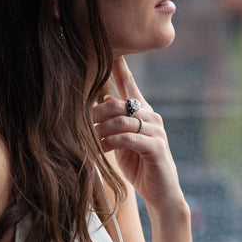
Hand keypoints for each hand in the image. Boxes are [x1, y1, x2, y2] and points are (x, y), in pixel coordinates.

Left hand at [92, 56, 183, 214]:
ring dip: (102, 129)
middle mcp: (152, 117)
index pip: (130, 85)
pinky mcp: (156, 147)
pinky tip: (102, 148)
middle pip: (120, 103)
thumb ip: (113, 123)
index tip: (110, 50)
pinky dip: (112, 142)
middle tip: (80, 121)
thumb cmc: (139, 167)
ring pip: (123, 120)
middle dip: (97, 112)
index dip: (120, 68)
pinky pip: (130, 138)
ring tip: (90, 139)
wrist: (161, 192)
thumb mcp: (121, 142)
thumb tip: (101, 102)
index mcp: (142, 112)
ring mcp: (156, 131)